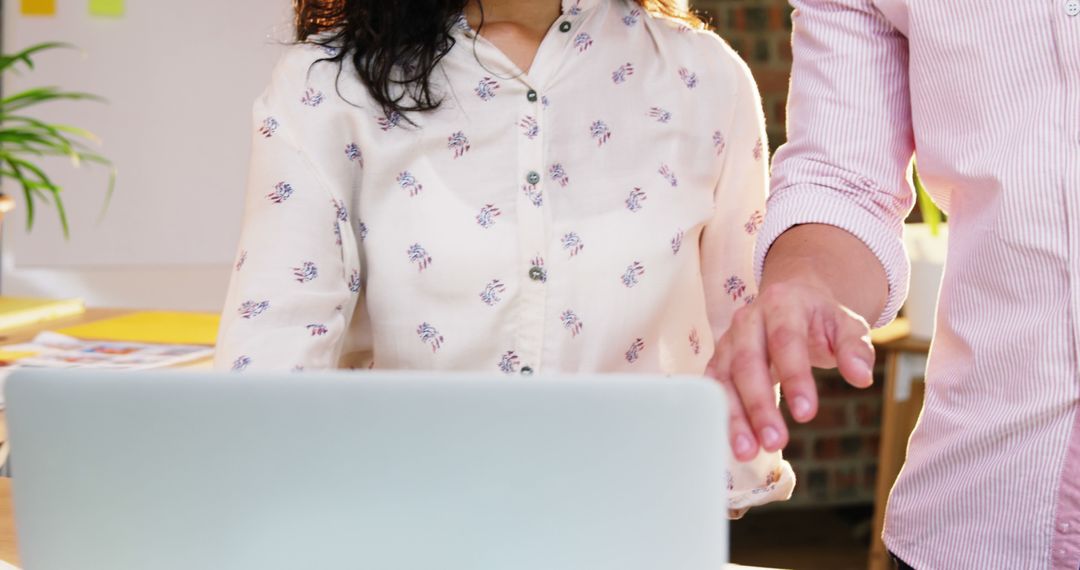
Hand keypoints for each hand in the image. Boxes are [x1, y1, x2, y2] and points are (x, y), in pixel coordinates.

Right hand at [707, 281, 875, 461]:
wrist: (790, 302)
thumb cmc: (819, 319)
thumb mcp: (847, 325)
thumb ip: (855, 348)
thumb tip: (861, 377)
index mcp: (781, 304)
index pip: (785, 340)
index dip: (794, 377)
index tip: (807, 414)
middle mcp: (747, 320)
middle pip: (747, 363)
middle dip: (759, 405)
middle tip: (775, 442)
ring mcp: (728, 341)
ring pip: (724, 379)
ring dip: (734, 417)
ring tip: (747, 452)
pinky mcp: (718, 361)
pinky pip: (713, 390)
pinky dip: (720, 416)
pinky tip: (733, 443)